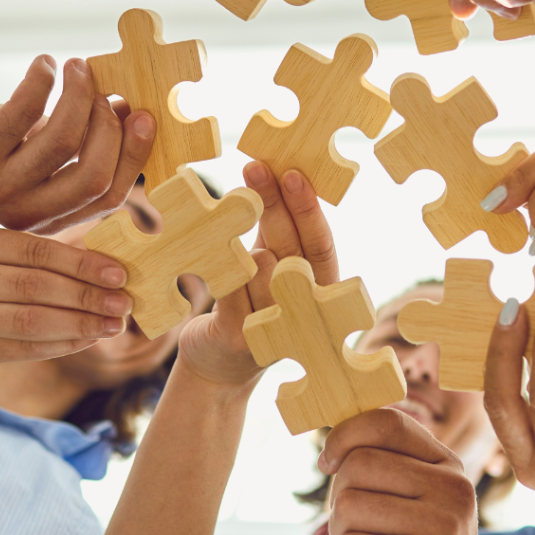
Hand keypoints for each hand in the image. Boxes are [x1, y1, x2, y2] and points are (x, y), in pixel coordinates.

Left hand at [0, 55, 154, 232]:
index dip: (133, 157)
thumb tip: (131, 108)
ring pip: (62, 141)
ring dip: (79, 96)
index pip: (109, 198)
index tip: (143, 116)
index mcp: (50, 217)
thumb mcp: (36, 156)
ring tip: (77, 68)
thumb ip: (79, 145)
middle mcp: (27, 211)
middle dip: (110, 127)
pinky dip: (42, 81)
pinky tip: (45, 64)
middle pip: (93, 176)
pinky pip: (24, 112)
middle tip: (110, 90)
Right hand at [0, 223, 131, 380]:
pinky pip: (25, 347)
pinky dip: (63, 344)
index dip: (80, 263)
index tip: (119, 273)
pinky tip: (88, 340)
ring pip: (32, 321)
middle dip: (88, 296)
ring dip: (81, 324)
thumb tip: (105, 260)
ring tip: (114, 325)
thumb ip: (37, 254)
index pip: (34, 250)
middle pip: (35, 286)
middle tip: (124, 303)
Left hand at [175, 163, 340, 388]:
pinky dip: (225, 271)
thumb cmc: (246, 304)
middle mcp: (306, 308)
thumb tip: (273, 172)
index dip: (308, 208)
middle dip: (276, 204)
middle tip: (257, 168)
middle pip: (294, 248)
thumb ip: (276, 231)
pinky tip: (215, 257)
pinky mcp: (244, 338)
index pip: (319, 243)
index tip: (291, 173)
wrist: (216, 366)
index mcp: (317, 286)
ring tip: (239, 243)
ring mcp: (277, 326)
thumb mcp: (266, 266)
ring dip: (247, 251)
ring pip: (262, 267)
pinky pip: (233, 290)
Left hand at [319, 407, 479, 534]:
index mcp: (448, 466)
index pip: (385, 423)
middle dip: (340, 504)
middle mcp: (454, 490)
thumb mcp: (410, 503)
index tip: (328, 463)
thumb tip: (330, 449)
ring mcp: (444, 528)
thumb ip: (382, 466)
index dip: (344, 436)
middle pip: (355, 466)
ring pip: (347, 509)